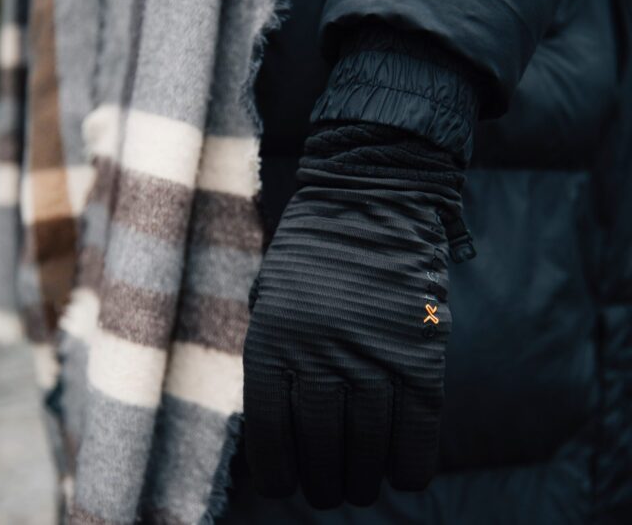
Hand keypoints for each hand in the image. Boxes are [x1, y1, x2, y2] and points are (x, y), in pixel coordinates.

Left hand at [243, 124, 465, 508]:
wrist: (369, 198)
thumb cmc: (311, 255)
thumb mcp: (270, 300)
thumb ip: (272, 357)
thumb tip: (278, 429)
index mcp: (272, 340)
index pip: (269, 432)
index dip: (277, 472)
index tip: (284, 487)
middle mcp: (319, 353)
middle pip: (320, 445)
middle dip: (322, 483)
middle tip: (327, 492)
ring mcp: (373, 353)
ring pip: (367, 445)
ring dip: (362, 479)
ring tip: (357, 489)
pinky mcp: (420, 350)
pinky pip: (419, 425)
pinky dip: (411, 461)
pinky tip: (404, 476)